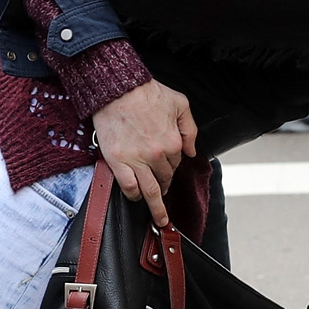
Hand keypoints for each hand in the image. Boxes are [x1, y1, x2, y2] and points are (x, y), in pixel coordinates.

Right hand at [91, 78, 196, 226]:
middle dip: (164, 184)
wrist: (117, 88)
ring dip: (155, 206)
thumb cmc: (146, 93)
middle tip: (162, 189)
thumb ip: (190, 128)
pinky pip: (128, 187)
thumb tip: (191, 151)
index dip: (172, 164)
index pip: (177, 163)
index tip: (166, 165)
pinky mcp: (118, 161)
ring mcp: (137, 160)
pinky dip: (133, 195)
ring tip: (159, 219)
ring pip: (150, 190)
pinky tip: (136, 199)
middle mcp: (157, 155)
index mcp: (173, 142)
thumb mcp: (180, 103)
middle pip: (164, 179)